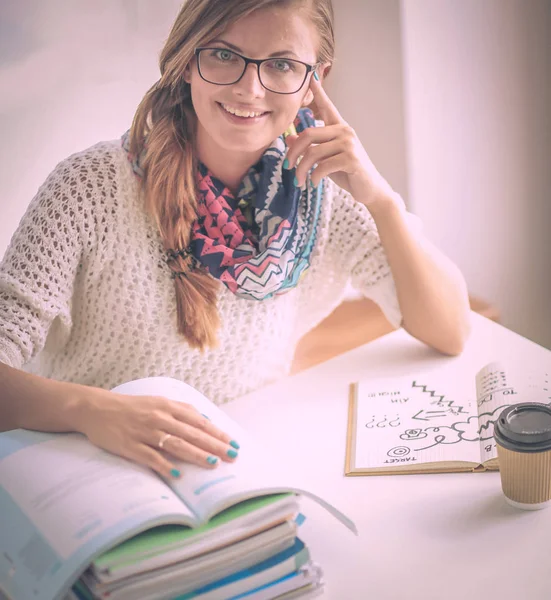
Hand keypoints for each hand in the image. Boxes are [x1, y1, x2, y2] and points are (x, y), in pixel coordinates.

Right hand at [76, 387, 237, 478]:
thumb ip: (180, 411)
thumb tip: (205, 422)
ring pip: (175, 444)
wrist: (97, 408)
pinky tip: (177, 474)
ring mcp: (144, 432)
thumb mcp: (158, 402)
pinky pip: (149, 457)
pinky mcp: (129, 445)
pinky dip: (164, 465)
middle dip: (214, 445)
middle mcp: (159, 417)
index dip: (217, 432)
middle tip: (232, 456)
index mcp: (167, 406)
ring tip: (213, 463)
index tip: (233, 442)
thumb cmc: (132, 407)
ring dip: (196, 454)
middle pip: (191, 433)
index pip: (198, 420)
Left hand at [285, 72, 397, 207]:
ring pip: (313, 153)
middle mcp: (345, 131)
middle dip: (293, 152)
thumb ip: (311, 148)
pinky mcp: (351, 158)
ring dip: (301, 170)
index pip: (327, 107)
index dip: (319, 92)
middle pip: (308, 134)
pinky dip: (314, 177)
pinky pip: (323, 166)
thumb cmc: (347, 173)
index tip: (312, 76)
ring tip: (299, 181)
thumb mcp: (325, 159)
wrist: (369, 189)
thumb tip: (290, 138)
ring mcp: (349, 144)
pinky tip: (313, 183)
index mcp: (339, 128)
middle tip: (287, 167)